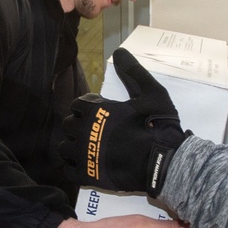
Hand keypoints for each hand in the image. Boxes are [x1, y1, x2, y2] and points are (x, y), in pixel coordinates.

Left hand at [58, 48, 188, 195]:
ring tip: (88, 149)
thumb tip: (119, 51)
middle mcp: (83, 131)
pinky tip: (87, 166)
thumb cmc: (157, 126)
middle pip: (68, 125)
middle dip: (79, 126)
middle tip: (95, 131)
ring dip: (73, 146)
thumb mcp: (151, 92)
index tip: (101, 112)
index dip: (88, 107)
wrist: (163, 163)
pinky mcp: (87, 176)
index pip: (77, 105)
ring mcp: (83, 155)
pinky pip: (69, 171)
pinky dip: (74, 168)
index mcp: (94, 111)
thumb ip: (133, 71)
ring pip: (64, 148)